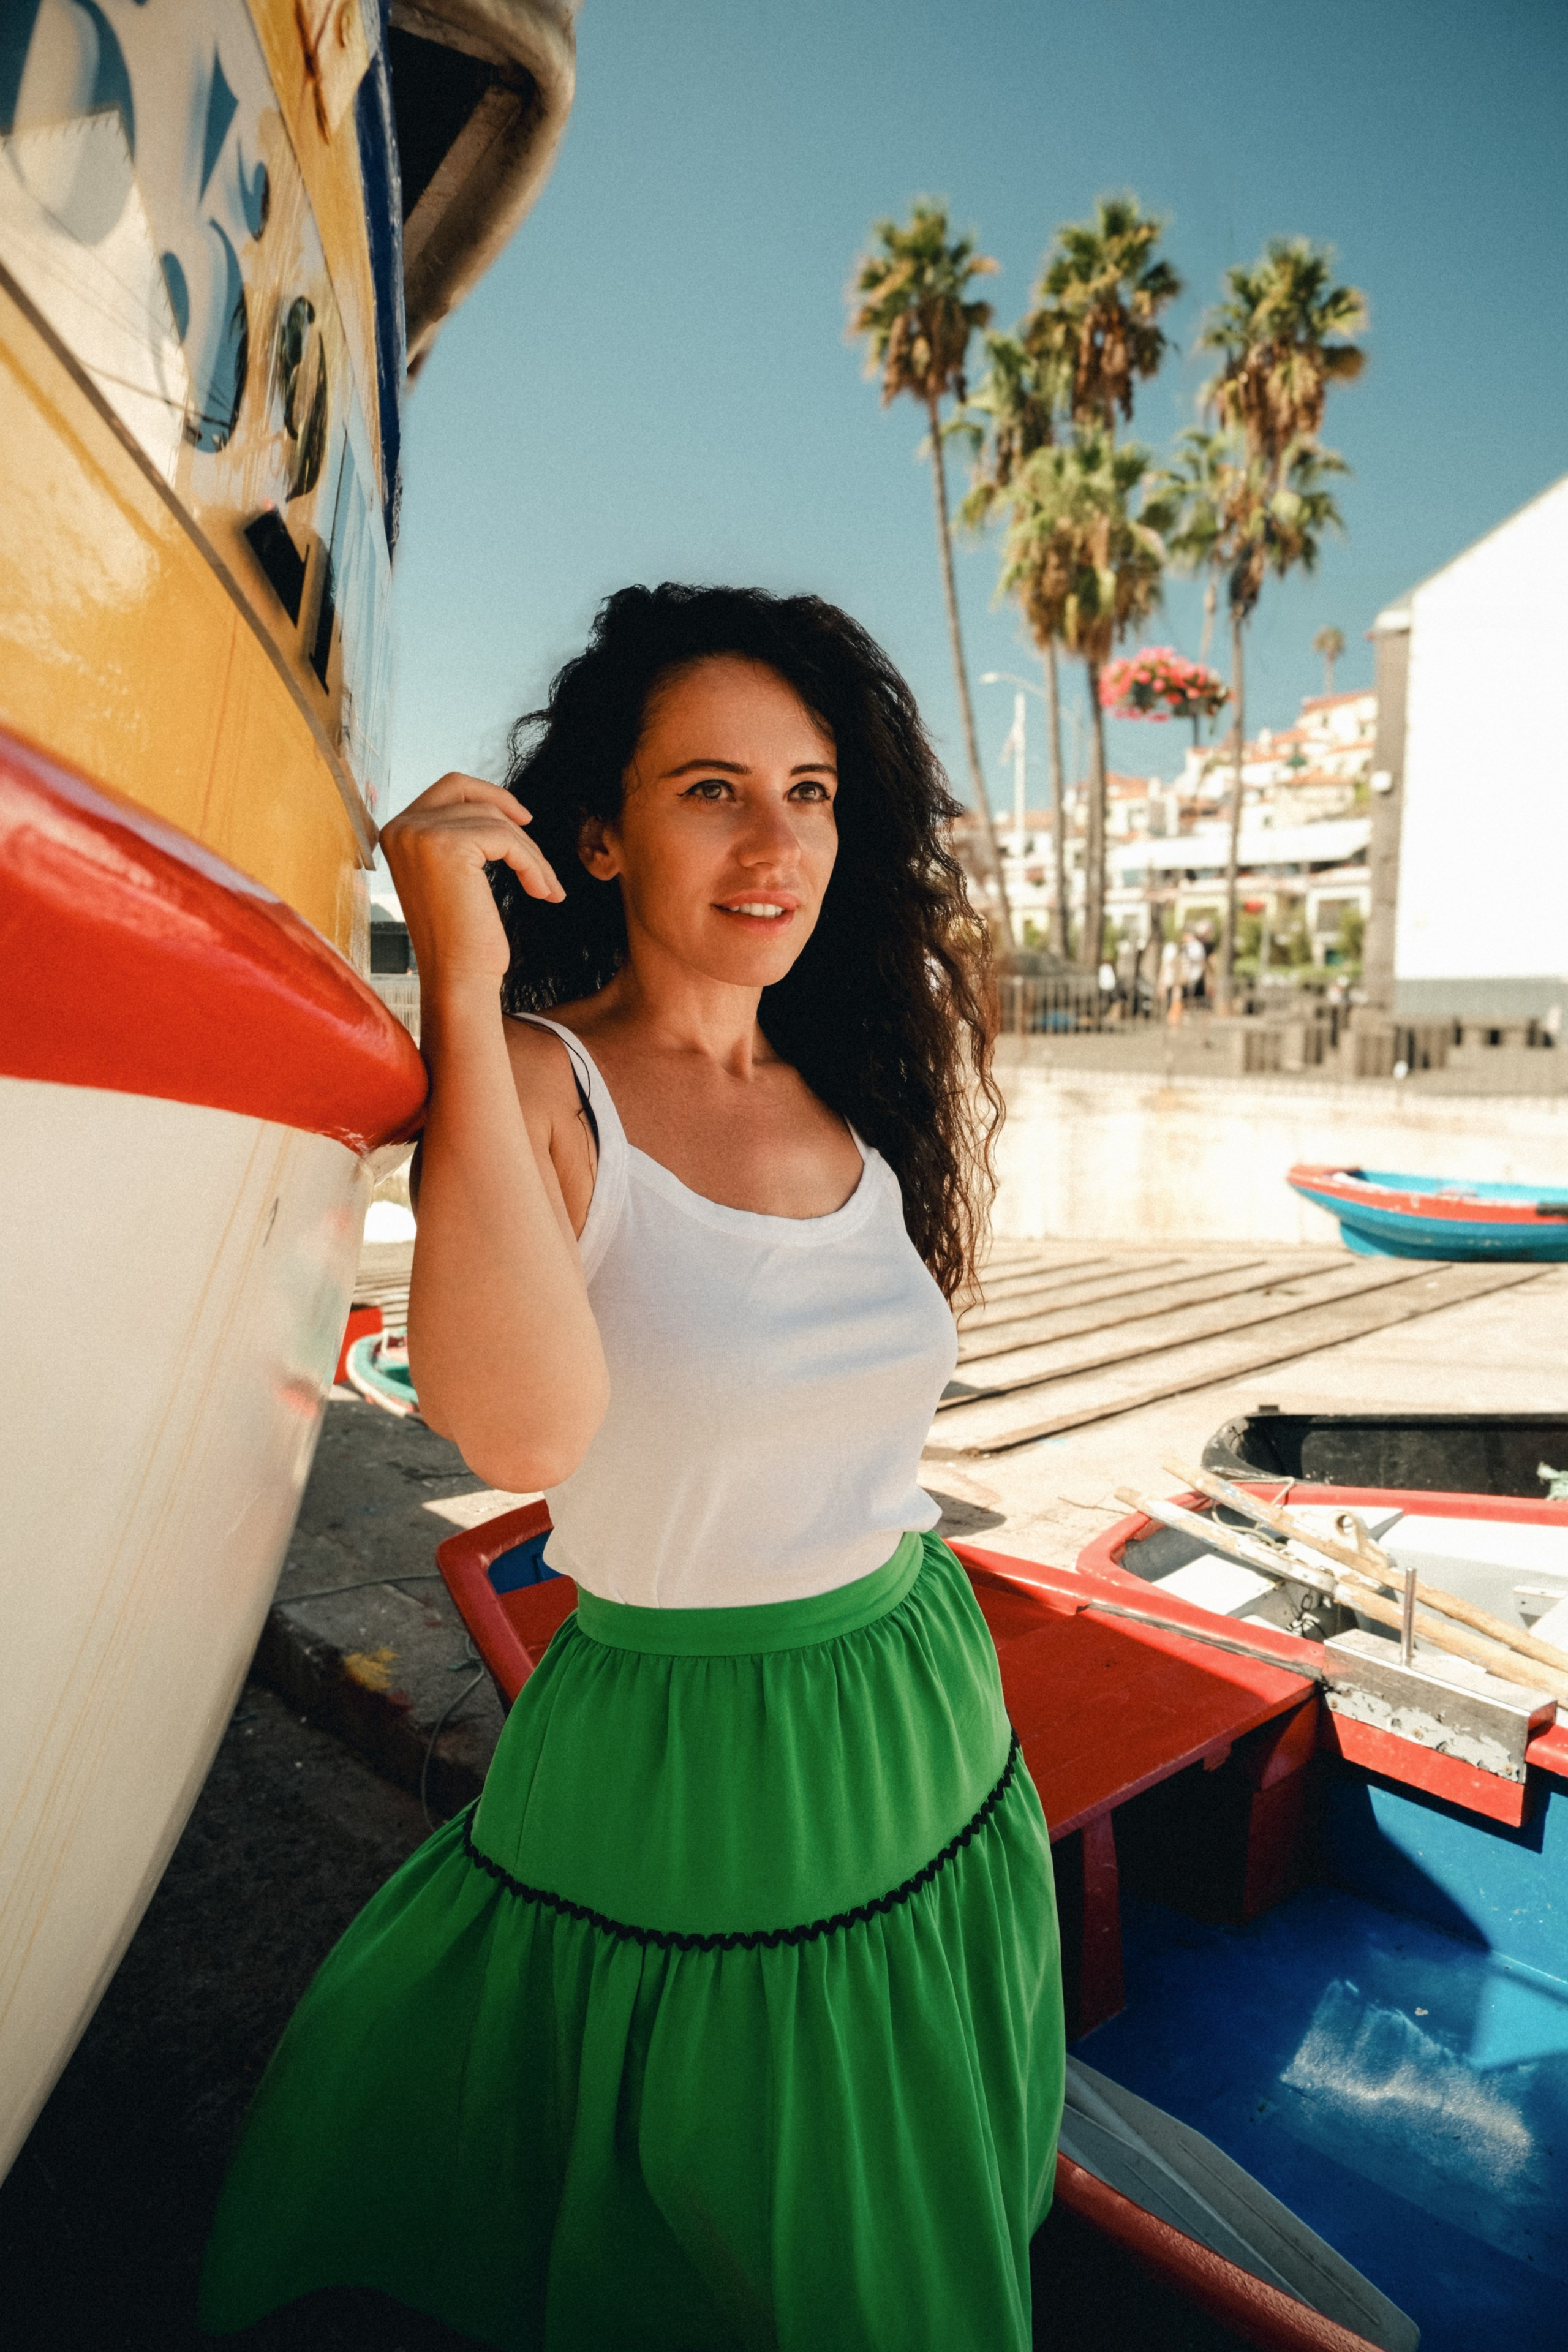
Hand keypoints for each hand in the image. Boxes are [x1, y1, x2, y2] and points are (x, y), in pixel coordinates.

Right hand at [380, 773, 563, 987]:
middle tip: (537, 851)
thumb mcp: (450, 877)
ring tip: (544, 888)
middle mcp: (401, 828)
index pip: (449, 788)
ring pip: (496, 822)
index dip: (489, 796)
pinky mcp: (448, 845)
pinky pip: (507, 839)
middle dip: (512, 822)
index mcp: (396, 832)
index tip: (522, 820)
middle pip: (473, 799)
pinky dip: (532, 864)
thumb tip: (499, 806)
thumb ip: (457, 838)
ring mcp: (421, 833)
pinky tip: (541, 891)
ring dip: (529, 855)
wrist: (457, 977)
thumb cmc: (460, 937)